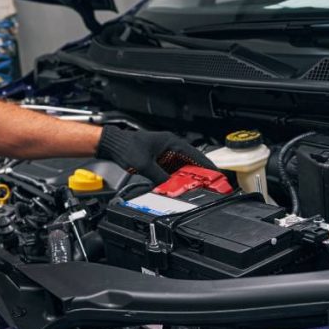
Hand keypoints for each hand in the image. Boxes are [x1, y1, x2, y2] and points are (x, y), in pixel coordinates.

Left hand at [96, 126, 213, 182]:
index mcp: (171, 142)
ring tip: (196, 187)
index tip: (215, 173)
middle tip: (208, 184)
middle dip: (199, 173)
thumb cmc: (126, 147)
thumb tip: (170, 186)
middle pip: (190, 161)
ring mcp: (164, 152)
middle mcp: (170, 146)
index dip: (206, 165)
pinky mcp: (158, 159)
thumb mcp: (144, 165)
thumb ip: (159, 177)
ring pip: (181, 166)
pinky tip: (178, 185)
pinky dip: (176, 177)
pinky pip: (171, 169)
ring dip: (187, 176)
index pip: (194, 154)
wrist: (112, 144)